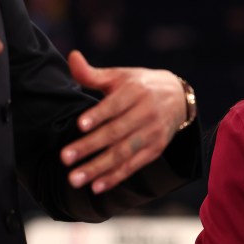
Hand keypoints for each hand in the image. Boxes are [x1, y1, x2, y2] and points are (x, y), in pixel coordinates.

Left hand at [59, 50, 186, 193]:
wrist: (179, 97)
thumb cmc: (139, 85)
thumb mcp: (120, 76)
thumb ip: (92, 73)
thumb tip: (72, 56)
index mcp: (136, 91)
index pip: (115, 105)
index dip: (98, 115)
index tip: (79, 125)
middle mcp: (147, 113)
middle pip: (116, 133)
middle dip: (89, 147)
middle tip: (65, 158)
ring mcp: (153, 133)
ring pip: (123, 153)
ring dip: (99, 168)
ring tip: (75, 179)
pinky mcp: (156, 149)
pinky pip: (134, 165)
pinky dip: (116, 177)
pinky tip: (96, 186)